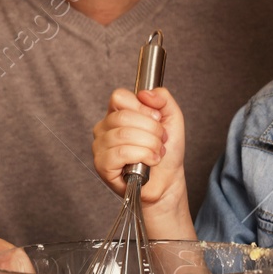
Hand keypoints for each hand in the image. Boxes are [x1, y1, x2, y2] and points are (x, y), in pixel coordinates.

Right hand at [91, 87, 187, 208]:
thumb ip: (162, 98)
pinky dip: (141, 156)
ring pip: (123, 135)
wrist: (169, 180)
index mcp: (117, 114)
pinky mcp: (102, 165)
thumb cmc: (167, 151)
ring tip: (157, 152)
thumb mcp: (171, 118)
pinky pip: (120, 153)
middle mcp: (104, 128)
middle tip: (161, 140)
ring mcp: (100, 147)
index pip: (118, 97)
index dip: (141, 107)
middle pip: (123, 116)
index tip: (157, 119)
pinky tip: (149, 161)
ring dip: (149, 144)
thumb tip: (145, 93)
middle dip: (151, 129)